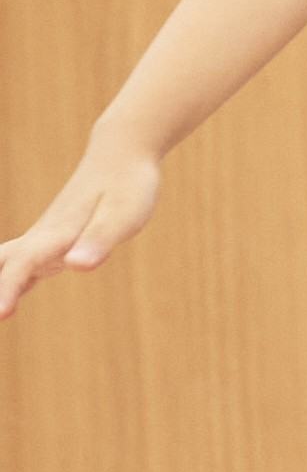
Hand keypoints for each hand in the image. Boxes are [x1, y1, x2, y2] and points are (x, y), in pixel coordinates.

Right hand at [0, 140, 161, 322]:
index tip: (0, 316)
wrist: (120, 156)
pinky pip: (23, 263)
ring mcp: (45, 238)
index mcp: (55, 235)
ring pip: (7, 263)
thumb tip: (76, 266)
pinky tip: (9, 296)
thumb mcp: (123, 216)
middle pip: (3, 266)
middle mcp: (43, 237)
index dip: (7, 290)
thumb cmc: (128, 186)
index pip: (22, 266)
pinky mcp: (54, 240)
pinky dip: (10, 278)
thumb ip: (99, 240)